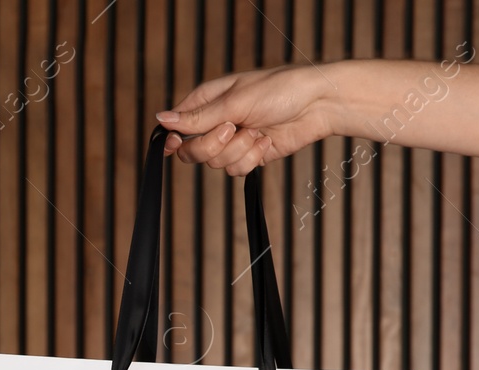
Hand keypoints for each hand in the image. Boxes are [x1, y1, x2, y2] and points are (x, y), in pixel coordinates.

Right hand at [157, 66, 334, 174]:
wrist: (317, 105)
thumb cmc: (279, 90)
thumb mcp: (234, 102)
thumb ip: (197, 118)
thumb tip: (161, 120)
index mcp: (208, 101)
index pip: (177, 125)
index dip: (176, 138)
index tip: (179, 143)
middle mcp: (217, 122)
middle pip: (192, 151)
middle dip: (213, 146)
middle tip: (233, 129)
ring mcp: (233, 141)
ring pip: (216, 164)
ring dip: (239, 150)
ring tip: (257, 131)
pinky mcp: (250, 156)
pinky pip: (236, 170)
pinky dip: (252, 159)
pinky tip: (265, 142)